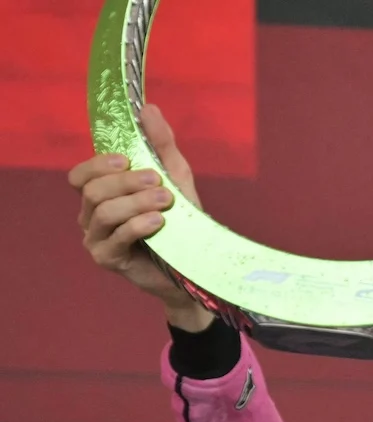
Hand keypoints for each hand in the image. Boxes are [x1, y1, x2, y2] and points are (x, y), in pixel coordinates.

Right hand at [67, 102, 212, 330]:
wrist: (195, 266)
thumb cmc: (181, 221)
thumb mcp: (175, 176)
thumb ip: (161, 144)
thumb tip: (148, 108)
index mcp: (101, 194)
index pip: (80, 175)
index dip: (97, 164)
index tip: (126, 159)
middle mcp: (91, 216)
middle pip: (92, 191)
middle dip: (125, 182)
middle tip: (157, 181)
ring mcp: (96, 239)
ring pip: (103, 211)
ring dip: (135, 202)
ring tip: (165, 201)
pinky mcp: (108, 259)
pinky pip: (115, 237)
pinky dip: (137, 225)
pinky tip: (159, 222)